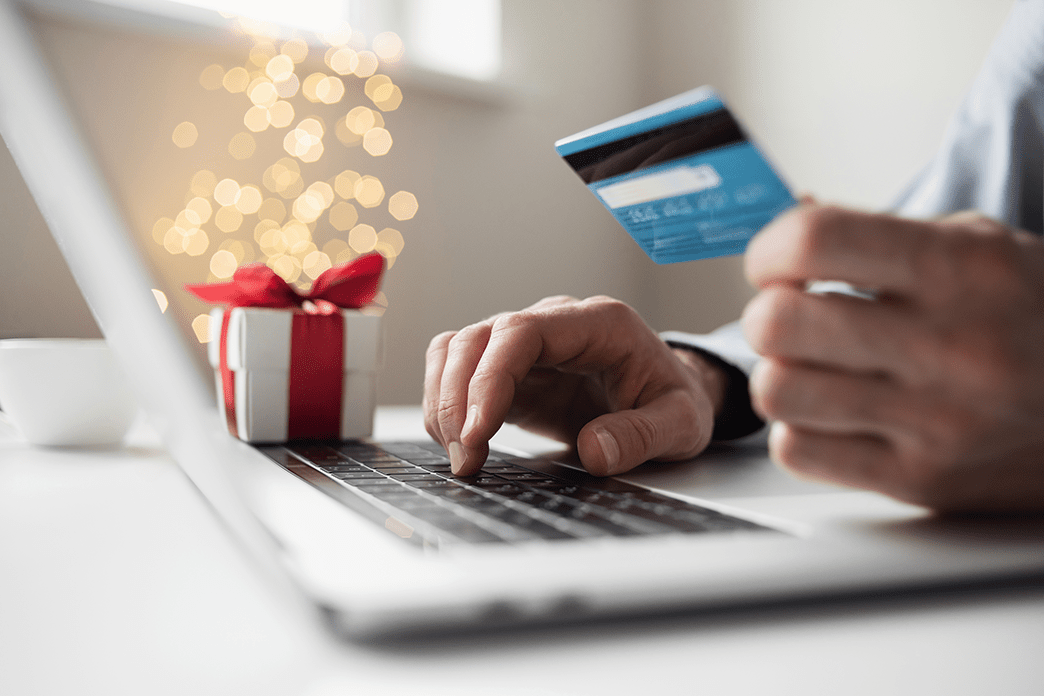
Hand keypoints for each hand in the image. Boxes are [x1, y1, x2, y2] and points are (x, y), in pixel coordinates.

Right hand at [423, 295, 725, 475]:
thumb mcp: (683, 424)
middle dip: (458, 399)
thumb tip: (595, 451)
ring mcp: (528, 343)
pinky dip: (446, 403)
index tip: (478, 433)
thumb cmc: (675, 401)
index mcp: (600, 323)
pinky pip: (458, 370)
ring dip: (445, 401)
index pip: (522, 331)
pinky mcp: (511, 369)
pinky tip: (460, 443)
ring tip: (461, 456)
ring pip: (458, 349)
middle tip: (465, 459)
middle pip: (479, 338)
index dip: (490, 379)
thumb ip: (644, 436)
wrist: (670, 396)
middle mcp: (556, 322)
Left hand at [742, 204, 1043, 511]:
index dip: (770, 250)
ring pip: (778, 392)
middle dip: (767, 315)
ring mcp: (937, 422)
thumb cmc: (1033, 317)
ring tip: (812, 367)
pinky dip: (800, 429)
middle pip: (778, 324)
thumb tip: (783, 233)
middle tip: (790, 317)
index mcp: (963, 270)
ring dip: (780, 374)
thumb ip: (877, 237)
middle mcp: (950, 346)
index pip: (814, 241)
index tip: (775, 263)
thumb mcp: (978, 247)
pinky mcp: (922, 482)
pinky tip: (835, 414)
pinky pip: (797, 451)